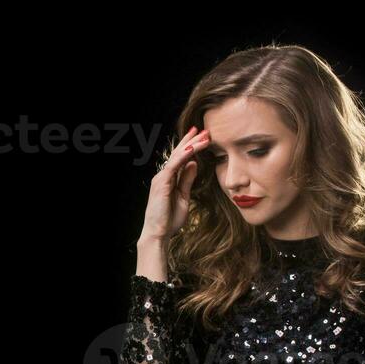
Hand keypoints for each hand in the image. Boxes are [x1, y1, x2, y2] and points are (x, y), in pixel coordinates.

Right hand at [142, 126, 209, 240]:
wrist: (158, 233)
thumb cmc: (169, 219)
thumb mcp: (184, 197)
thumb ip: (187, 180)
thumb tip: (194, 164)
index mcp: (169, 179)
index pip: (181, 158)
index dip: (191, 145)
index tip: (202, 136)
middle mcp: (163, 176)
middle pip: (179, 153)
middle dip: (192, 140)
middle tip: (205, 130)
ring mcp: (161, 178)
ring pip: (178, 157)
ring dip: (192, 145)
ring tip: (204, 136)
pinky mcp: (162, 183)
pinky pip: (174, 166)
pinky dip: (184, 156)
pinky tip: (193, 148)